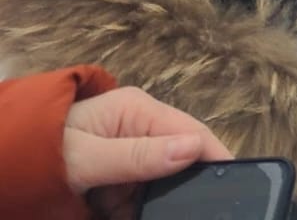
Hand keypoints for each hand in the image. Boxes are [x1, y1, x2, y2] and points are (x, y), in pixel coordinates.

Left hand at [63, 85, 232, 208]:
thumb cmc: (36, 152)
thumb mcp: (86, 157)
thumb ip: (139, 155)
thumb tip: (194, 148)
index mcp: (138, 110)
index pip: (192, 132)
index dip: (216, 157)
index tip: (236, 182)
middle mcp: (138, 128)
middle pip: (177, 161)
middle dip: (171, 188)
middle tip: (160, 208)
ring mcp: (127, 153)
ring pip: (156, 185)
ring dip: (142, 203)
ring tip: (108, 206)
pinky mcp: (116, 175)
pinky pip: (136, 197)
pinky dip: (128, 210)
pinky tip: (108, 211)